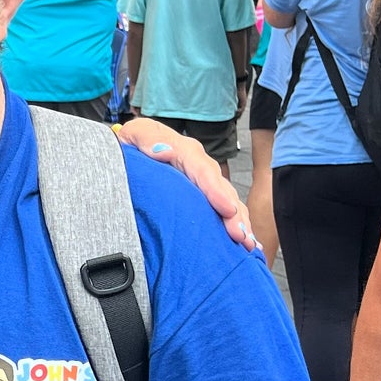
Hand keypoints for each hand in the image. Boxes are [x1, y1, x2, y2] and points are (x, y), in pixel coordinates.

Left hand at [116, 118, 256, 250]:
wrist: (134, 146)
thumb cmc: (133, 141)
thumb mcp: (136, 133)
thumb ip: (147, 139)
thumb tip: (164, 152)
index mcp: (185, 152)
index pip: (203, 171)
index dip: (216, 191)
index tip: (227, 209)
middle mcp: (200, 167)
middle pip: (221, 190)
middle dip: (234, 214)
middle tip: (241, 237)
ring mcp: (204, 182)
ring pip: (227, 202)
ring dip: (239, 223)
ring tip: (247, 245)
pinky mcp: (204, 195)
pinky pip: (224, 210)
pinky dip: (236, 226)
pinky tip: (246, 246)